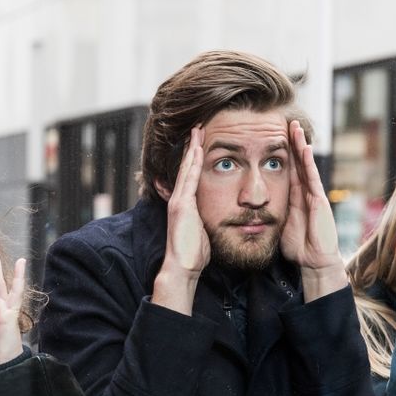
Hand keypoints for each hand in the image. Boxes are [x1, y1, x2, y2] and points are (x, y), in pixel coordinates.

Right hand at [152, 126, 207, 314]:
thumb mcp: (202, 231)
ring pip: (186, 169)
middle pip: (187, 167)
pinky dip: (191, 163)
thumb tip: (215, 217)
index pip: (192, 176)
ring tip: (197, 131)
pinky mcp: (181, 206)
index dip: (196, 158)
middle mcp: (180, 200)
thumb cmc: (194, 254)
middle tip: (198, 127)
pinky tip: (196, 149)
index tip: (202, 143)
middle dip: (192, 147)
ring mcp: (179, 201)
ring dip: (191, 149)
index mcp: (186, 205)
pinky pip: (188, 179)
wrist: (183, 267)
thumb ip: (204, 220)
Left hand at [280, 120, 345, 299]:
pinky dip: (308, 163)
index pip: (284, 168)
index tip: (267, 134)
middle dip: (289, 141)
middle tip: (282, 120)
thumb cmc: (298, 246)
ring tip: (293, 126)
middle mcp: (303, 191)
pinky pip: (312, 178)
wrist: (314, 262)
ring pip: (304, 164)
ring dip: (299, 145)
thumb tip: (247, 206)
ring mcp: (312, 194)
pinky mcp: (319, 201)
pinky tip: (304, 148)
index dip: (277, 151)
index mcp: (292, 195)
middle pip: (295, 160)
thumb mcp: (277, 224)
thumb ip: (267, 211)